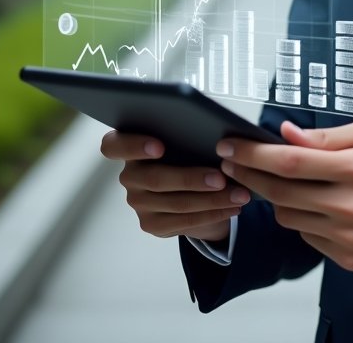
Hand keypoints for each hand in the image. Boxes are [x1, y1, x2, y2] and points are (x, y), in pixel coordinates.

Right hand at [100, 131, 249, 241]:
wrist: (189, 184)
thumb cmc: (187, 149)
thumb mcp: (185, 136)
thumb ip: (187, 130)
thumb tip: (216, 129)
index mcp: (129, 147)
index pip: (113, 145)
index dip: (133, 146)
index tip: (159, 146)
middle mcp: (129, 176)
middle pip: (154, 180)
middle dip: (191, 179)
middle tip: (221, 178)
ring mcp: (138, 203)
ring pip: (176, 203)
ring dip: (212, 199)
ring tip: (239, 194)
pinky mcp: (152, 224)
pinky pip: (184, 221)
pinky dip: (213, 213)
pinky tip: (232, 206)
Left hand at [218, 120, 352, 271]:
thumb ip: (327, 137)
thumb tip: (286, 135)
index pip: (291, 162)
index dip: (254, 155)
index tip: (230, 146)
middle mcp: (350, 207)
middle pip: (280, 193)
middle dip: (249, 175)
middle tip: (232, 162)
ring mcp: (348, 237)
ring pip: (289, 217)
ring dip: (275, 197)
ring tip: (277, 180)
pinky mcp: (347, 258)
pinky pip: (307, 236)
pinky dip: (302, 218)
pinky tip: (312, 204)